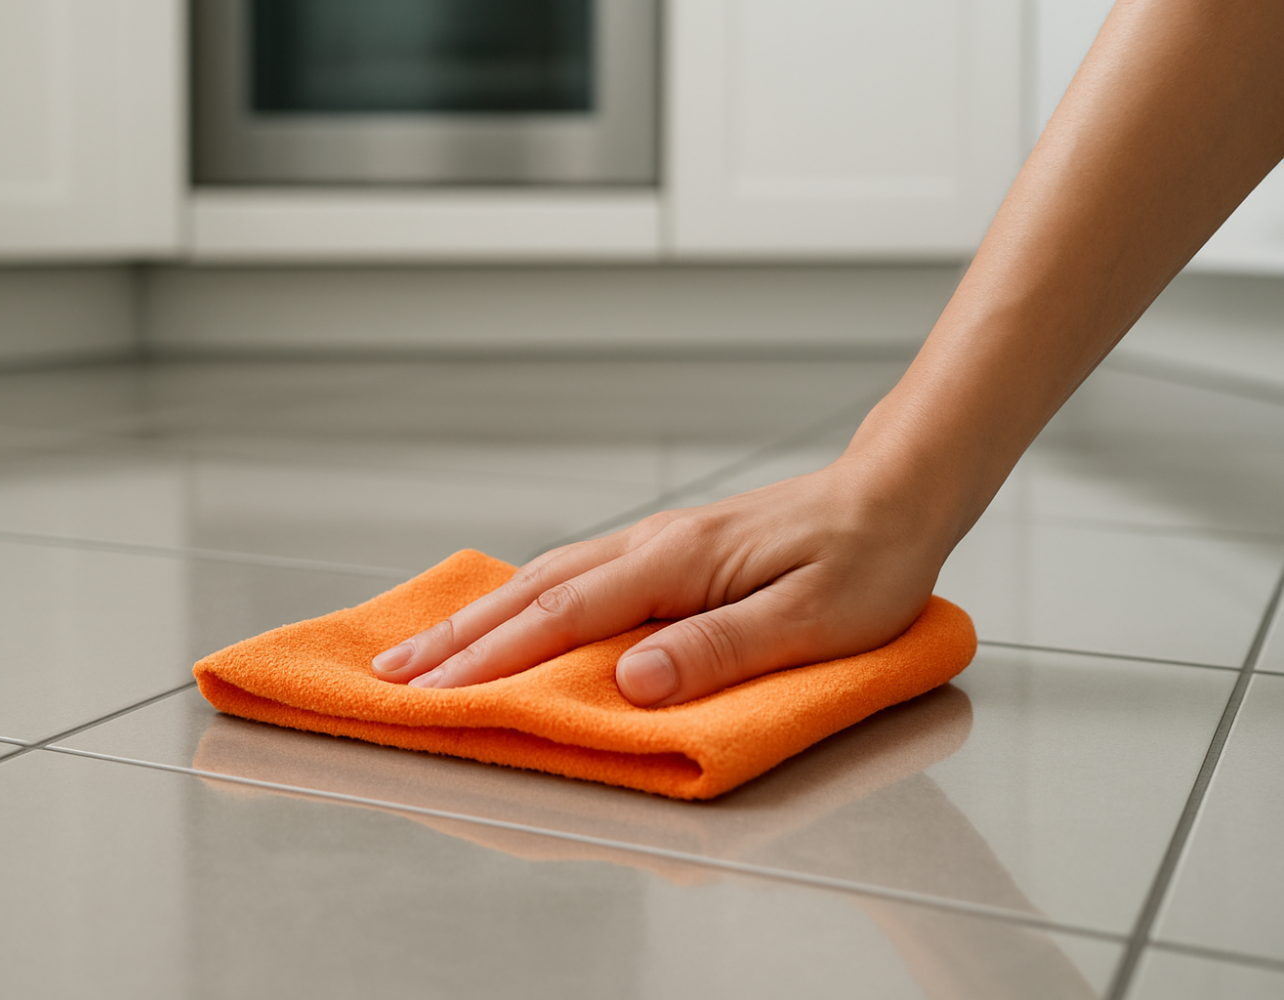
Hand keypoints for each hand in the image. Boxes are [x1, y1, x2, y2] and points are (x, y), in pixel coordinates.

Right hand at [370, 456, 957, 706]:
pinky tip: (511, 611)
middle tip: (390, 672)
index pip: (562, 619)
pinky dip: (523, 597)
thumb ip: (719, 650)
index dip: (492, 661)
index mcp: (675, 564)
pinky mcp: (670, 549)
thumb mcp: (811, 621)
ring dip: (481, 616)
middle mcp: (651, 545)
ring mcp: (656, 542)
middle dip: (458, 638)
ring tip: (427, 648)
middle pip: (532, 593)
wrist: (896, 494)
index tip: (431, 693)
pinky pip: (576, 573)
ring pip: (547, 578)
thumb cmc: (868, 561)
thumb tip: (630, 679)